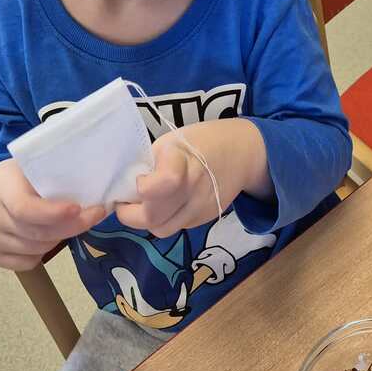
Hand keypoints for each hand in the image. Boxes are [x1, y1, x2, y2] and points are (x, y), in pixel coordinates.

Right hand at [0, 159, 105, 270]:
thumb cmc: (19, 177)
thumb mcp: (33, 166)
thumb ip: (56, 174)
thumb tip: (95, 184)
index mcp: (2, 188)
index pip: (25, 208)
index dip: (53, 213)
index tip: (78, 209)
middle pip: (38, 232)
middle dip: (72, 227)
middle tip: (95, 215)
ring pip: (36, 249)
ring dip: (59, 239)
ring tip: (66, 223)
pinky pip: (27, 263)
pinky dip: (43, 253)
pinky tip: (47, 236)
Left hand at [115, 119, 268, 239]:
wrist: (244, 152)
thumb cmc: (202, 140)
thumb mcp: (172, 140)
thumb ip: (150, 163)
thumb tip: (126, 184)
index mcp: (184, 162)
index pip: (163, 183)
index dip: (142, 186)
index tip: (139, 178)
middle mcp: (193, 190)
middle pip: (152, 218)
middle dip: (130, 212)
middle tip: (127, 199)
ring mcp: (200, 209)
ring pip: (161, 229)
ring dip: (147, 219)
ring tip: (144, 203)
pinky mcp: (205, 219)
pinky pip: (176, 226)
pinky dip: (165, 219)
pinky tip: (167, 204)